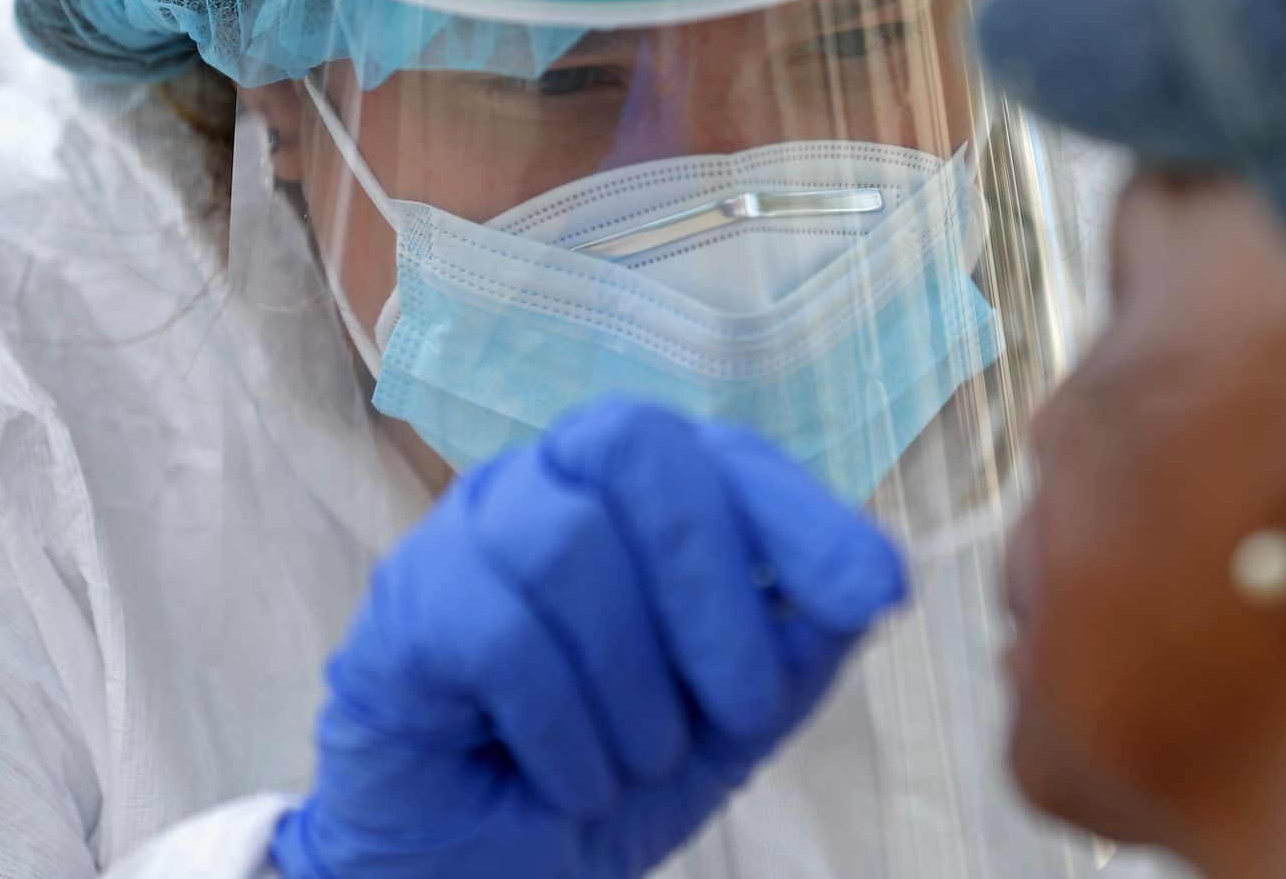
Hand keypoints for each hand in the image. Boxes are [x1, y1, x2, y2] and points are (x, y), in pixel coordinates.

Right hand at [271, 402, 907, 877]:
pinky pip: (500, 634)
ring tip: (641, 760)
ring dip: (632, 683)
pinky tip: (575, 779)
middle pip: (635, 450)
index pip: (726, 453)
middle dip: (714, 584)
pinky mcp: (407, 607)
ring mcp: (466, 535)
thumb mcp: (731, 718)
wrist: (483, 873)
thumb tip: (878, 578)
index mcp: (637, 494)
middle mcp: (549, 484)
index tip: (877, 595)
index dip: (805, 514)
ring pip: (566, 544)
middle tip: (746, 708)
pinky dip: (562, 727)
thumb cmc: (610, 770)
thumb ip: (799, 644)